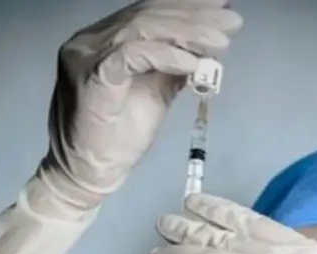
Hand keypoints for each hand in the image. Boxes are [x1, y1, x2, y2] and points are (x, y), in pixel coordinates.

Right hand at [0, 3, 241, 253]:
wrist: (86, 174)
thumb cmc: (116, 138)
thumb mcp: (154, 92)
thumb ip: (173, 65)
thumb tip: (205, 46)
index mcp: (103, 41)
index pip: (148, 12)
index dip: (187, 7)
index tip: (221, 7)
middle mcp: (90, 41)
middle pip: (148, 14)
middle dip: (195, 15)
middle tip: (230, 21)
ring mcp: (86, 57)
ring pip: (143, 28)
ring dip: (188, 32)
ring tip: (221, 41)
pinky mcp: (91, 78)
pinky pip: (133, 55)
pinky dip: (167, 56)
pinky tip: (193, 63)